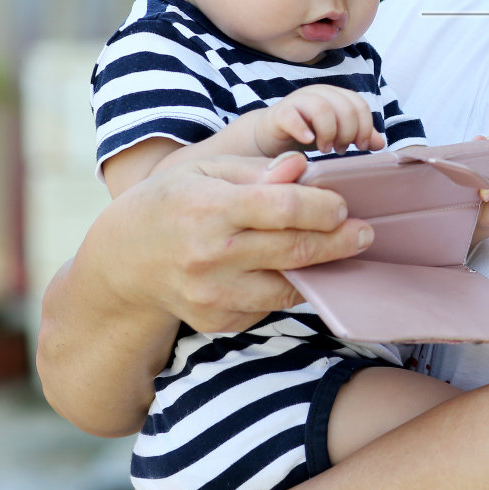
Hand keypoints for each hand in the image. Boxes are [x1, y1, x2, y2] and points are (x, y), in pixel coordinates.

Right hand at [111, 150, 377, 333]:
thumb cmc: (172, 202)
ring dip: (320, 270)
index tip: (342, 205)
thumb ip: (257, 171)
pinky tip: (291, 270)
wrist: (123, 260)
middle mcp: (210, 257)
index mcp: (210, 209)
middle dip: (339, 242)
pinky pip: (269, 306)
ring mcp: (213, 295)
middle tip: (364, 233)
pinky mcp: (218, 321)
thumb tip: (302, 168)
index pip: (283, 209)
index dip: (322, 207)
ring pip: (288, 287)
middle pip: (294, 251)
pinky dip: (286, 288)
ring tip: (338, 251)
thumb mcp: (205, 170)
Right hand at [255, 85, 387, 157]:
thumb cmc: (306, 133)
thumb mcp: (336, 134)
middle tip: (341, 149)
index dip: (365, 126)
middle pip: (344, 107)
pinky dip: (303, 130)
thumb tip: (380, 143)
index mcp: (335, 95)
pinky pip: (292, 116)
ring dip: (328, 132)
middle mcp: (318, 93)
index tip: (360, 146)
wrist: (270, 135)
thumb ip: (357, 136)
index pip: (360, 105)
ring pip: (322, 108)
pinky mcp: (279, 113)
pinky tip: (308, 142)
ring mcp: (298, 101)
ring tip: (325, 149)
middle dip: (348, 132)